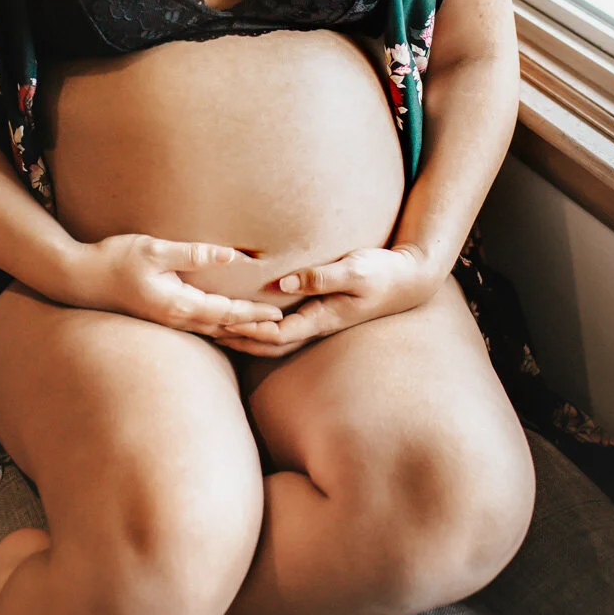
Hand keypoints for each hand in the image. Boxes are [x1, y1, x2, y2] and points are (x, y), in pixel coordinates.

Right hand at [60, 234, 283, 337]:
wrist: (79, 280)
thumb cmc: (114, 259)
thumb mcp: (154, 250)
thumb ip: (193, 254)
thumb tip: (230, 256)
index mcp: (178, 305)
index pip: (226, 313)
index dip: (254, 314)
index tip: (279, 316)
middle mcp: (176, 319)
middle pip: (225, 329)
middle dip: (254, 331)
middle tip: (284, 333)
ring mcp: (168, 322)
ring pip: (213, 332)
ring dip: (240, 333)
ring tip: (264, 333)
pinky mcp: (162, 318)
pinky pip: (200, 328)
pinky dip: (221, 329)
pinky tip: (228, 328)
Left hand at [213, 243, 435, 357]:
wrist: (408, 279)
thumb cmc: (382, 273)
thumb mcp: (354, 270)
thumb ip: (321, 277)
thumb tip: (284, 282)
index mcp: (322, 318)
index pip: (276, 334)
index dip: (247, 330)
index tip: (220, 322)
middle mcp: (316, 324)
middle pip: (269, 344)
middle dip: (238, 339)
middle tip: (206, 328)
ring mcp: (318, 320)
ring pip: (275, 338)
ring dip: (246, 335)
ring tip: (217, 325)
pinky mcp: (319, 310)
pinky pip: (284, 324)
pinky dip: (261, 323)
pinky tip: (247, 312)